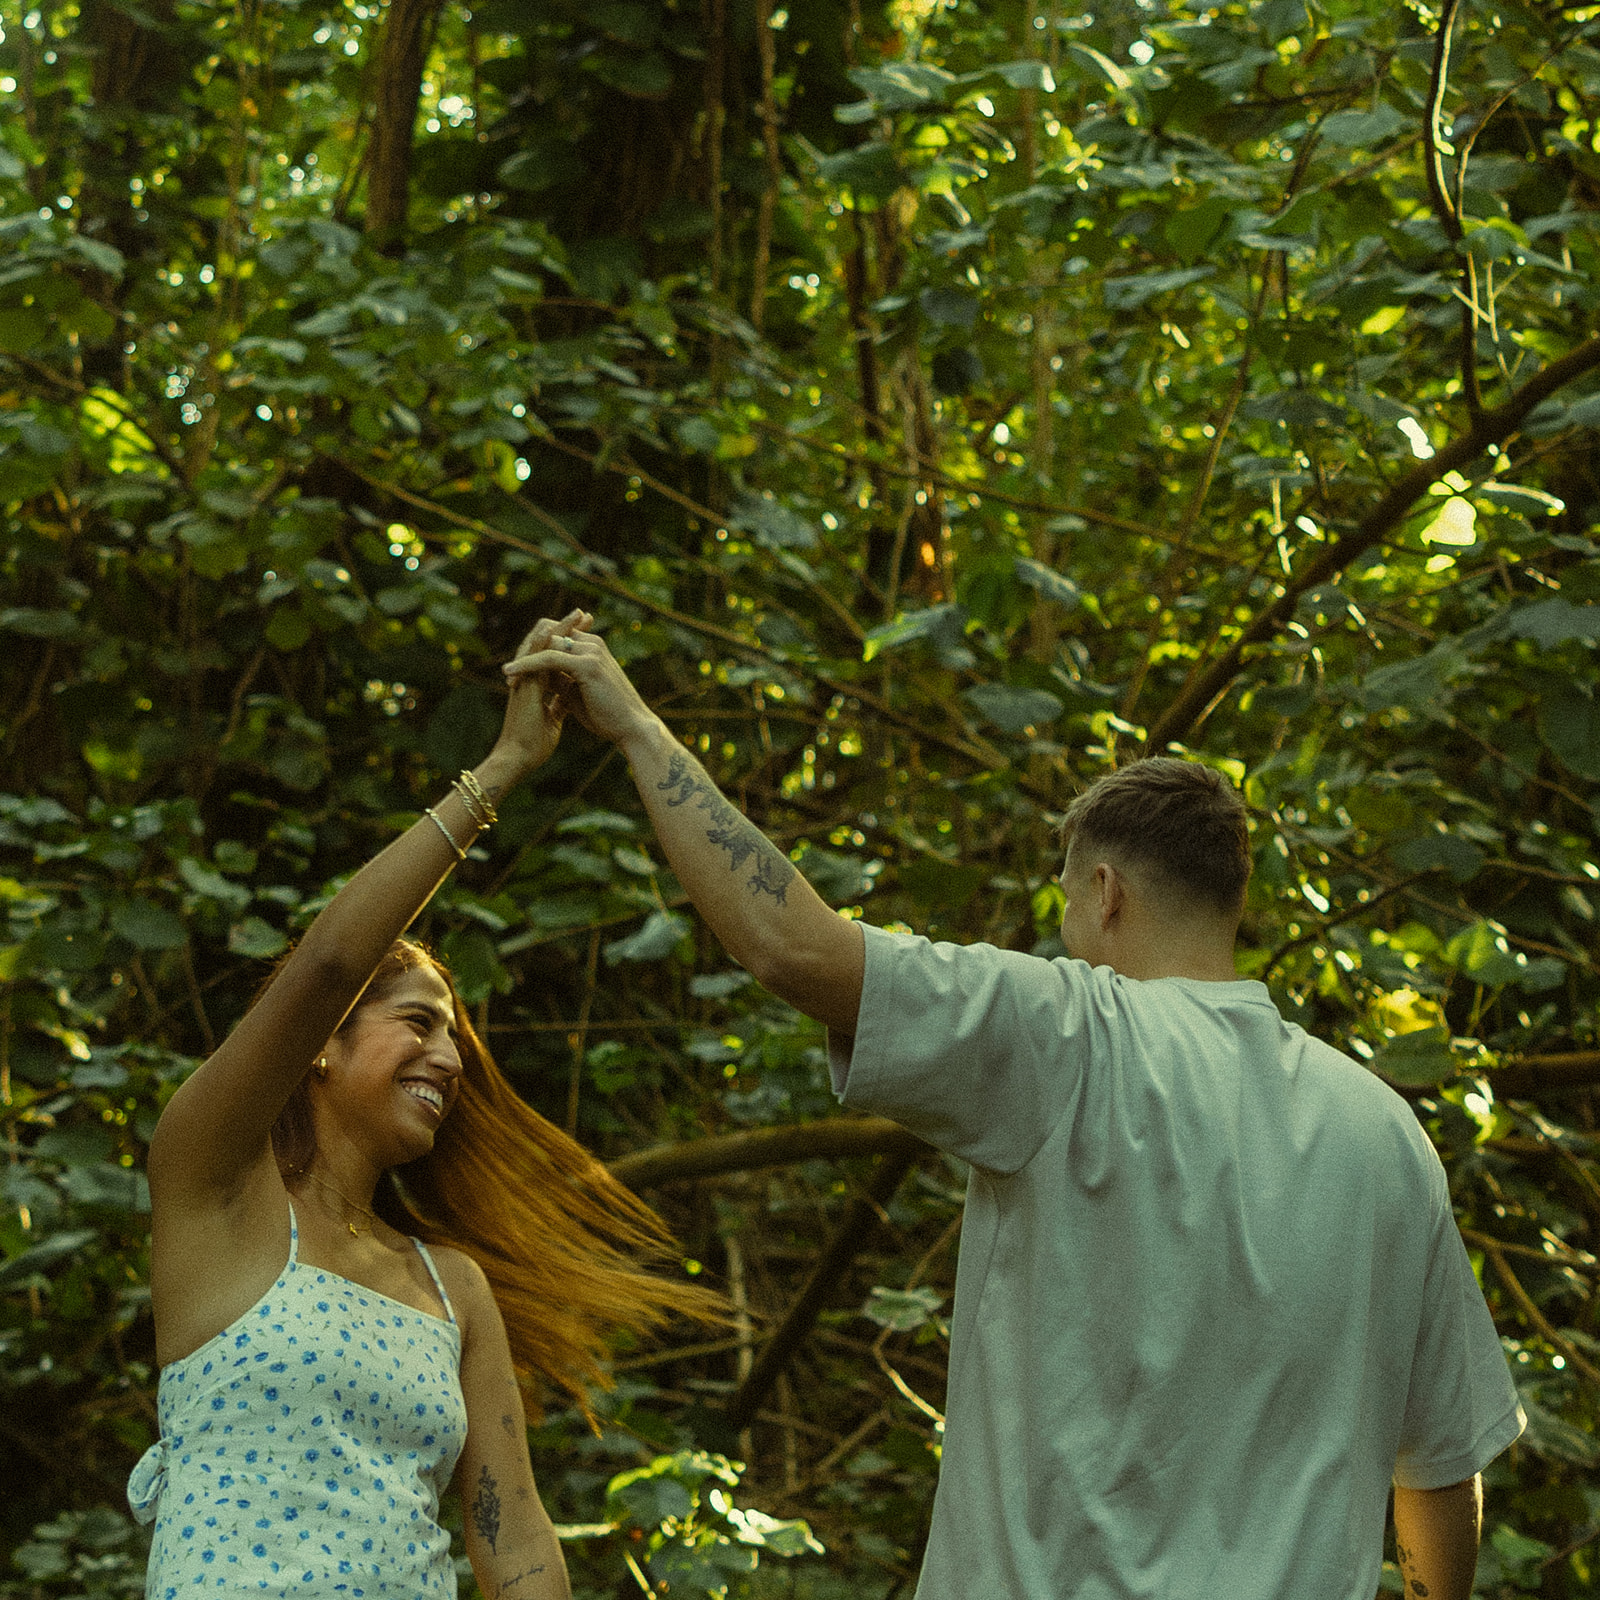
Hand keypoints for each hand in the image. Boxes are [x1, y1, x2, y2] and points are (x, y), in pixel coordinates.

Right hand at [490, 611, 590, 772]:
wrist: (520, 757)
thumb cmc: (533, 742)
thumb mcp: (553, 717)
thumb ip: (559, 703)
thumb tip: (570, 695)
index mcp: (538, 684)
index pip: (556, 655)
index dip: (571, 641)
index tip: (589, 630)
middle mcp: (531, 676)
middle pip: (549, 643)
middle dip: (568, 628)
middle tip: (585, 614)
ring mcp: (526, 678)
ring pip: (541, 643)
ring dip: (560, 627)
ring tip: (579, 613)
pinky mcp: (524, 683)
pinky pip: (534, 655)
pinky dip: (547, 640)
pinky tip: (561, 629)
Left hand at [501, 620, 657, 749]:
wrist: (631, 728)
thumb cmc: (607, 715)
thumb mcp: (577, 693)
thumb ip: (560, 680)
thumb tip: (540, 677)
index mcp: (592, 648)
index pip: (556, 636)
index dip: (535, 650)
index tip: (517, 669)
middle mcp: (592, 644)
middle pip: (548, 634)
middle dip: (527, 651)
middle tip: (509, 672)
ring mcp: (591, 652)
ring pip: (546, 643)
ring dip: (524, 658)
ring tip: (507, 675)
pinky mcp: (587, 664)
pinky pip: (549, 658)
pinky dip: (527, 664)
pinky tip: (511, 673)